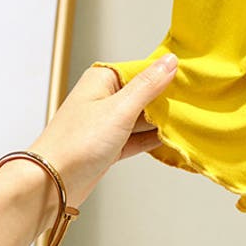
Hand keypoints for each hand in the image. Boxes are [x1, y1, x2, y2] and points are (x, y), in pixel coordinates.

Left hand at [28, 53, 177, 219]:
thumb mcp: (120, 109)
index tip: (193, 81)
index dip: (168, 75)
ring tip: (188, 122)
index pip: (144, 70)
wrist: (51, 185)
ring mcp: (108, 123)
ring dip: (163, 122)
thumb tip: (171, 60)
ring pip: (145, 117)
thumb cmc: (76, 144)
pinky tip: (172, 139)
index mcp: (103, 79)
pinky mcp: (111, 145)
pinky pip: (139, 137)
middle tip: (194, 104)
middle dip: (168, 101)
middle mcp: (105, 98)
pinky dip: (154, 139)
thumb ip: (149, 85)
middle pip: (147, 93)